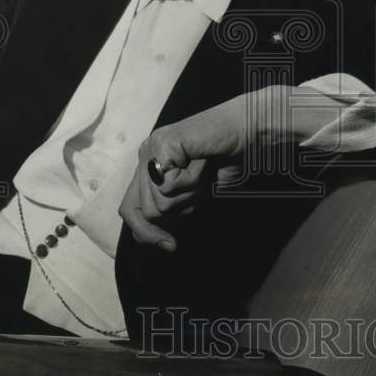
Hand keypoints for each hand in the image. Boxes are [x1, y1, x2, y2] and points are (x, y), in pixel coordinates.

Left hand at [118, 87, 282, 250]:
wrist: (246, 130)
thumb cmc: (225, 160)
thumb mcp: (194, 193)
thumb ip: (172, 208)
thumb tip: (156, 241)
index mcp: (148, 167)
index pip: (129, 210)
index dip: (146, 233)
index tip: (170, 245)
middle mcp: (145, 156)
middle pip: (147, 211)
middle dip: (179, 208)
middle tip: (200, 184)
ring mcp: (152, 147)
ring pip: (159, 202)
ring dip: (189, 194)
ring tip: (202, 170)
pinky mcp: (162, 143)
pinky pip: (169, 185)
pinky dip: (192, 180)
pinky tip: (201, 161)